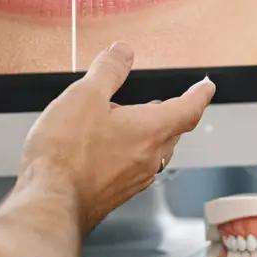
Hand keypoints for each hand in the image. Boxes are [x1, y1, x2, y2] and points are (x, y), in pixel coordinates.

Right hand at [21, 42, 214, 228]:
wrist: (49, 203)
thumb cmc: (67, 153)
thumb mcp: (85, 96)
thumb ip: (108, 71)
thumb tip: (123, 52)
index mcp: (150, 130)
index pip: (188, 110)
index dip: (199, 95)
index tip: (207, 87)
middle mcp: (148, 159)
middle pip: (172, 133)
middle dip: (172, 115)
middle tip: (170, 104)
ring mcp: (132, 181)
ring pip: (152, 153)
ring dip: (149, 136)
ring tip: (134, 124)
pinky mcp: (113, 195)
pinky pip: (133, 169)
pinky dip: (129, 153)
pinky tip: (107, 150)